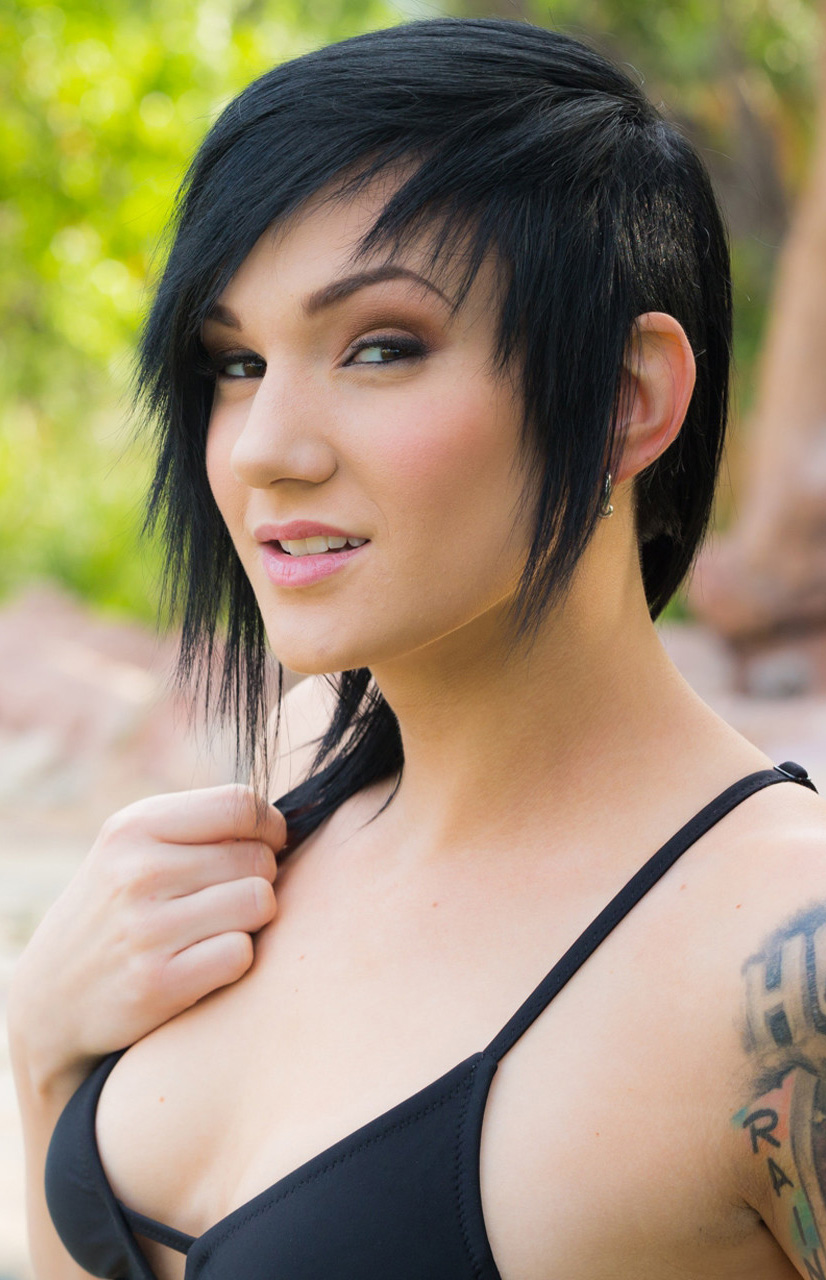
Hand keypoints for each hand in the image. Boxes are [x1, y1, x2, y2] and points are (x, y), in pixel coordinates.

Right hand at [8, 784, 282, 1092]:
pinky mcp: (159, 982)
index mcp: (134, 827)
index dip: (270, 826)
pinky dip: (235, 958)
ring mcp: (147, 928)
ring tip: (219, 926)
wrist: (52, 997)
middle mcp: (138, 871)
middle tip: (230, 897)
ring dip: (252, 919)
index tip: (267, 845)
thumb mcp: (134, 846)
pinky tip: (206, 961)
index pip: (241, 804)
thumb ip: (201, 823)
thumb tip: (286, 821)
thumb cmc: (118, 908)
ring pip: (260, 902)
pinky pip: (243, 953)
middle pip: (258, 858)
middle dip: (260, 876)